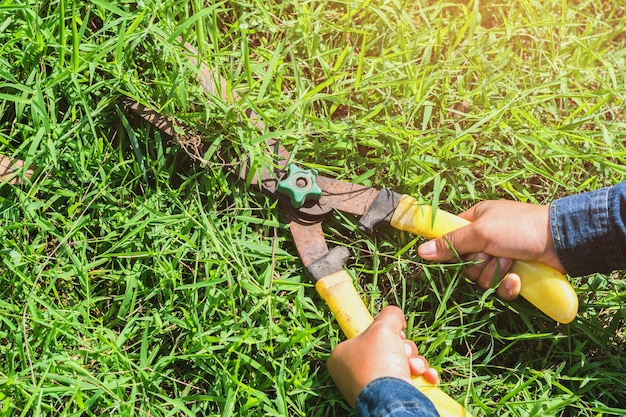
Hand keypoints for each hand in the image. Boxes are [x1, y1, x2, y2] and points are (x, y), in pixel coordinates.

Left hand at [326, 306, 439, 406]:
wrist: (391, 401)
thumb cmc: (378, 364)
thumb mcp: (383, 327)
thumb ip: (390, 315)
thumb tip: (396, 316)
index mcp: (342, 356)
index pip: (364, 336)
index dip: (382, 333)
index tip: (390, 333)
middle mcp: (353, 373)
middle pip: (386, 349)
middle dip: (403, 349)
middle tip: (404, 353)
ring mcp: (370, 388)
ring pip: (400, 363)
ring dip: (415, 362)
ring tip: (415, 368)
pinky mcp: (388, 399)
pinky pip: (407, 380)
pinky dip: (421, 376)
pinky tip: (427, 376)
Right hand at [417, 200, 564, 299]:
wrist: (562, 242)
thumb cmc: (519, 227)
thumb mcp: (481, 231)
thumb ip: (451, 243)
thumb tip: (421, 251)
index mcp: (476, 219)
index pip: (451, 237)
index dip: (450, 249)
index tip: (450, 256)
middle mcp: (487, 238)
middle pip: (465, 263)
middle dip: (479, 264)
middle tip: (493, 254)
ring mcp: (502, 257)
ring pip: (482, 278)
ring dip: (496, 274)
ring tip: (512, 262)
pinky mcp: (516, 273)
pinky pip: (500, 288)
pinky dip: (508, 285)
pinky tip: (518, 279)